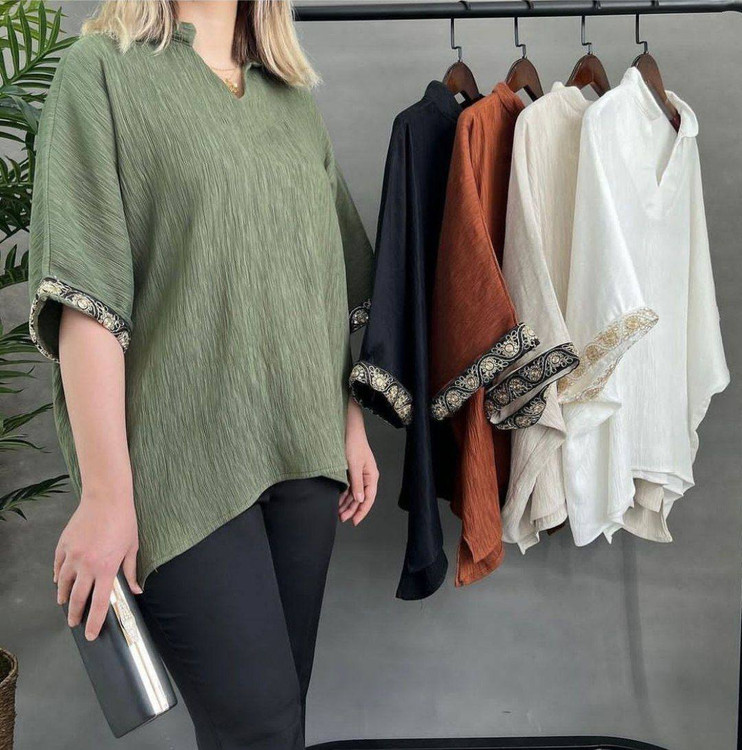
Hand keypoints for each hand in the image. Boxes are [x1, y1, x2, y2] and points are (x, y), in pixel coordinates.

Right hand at [54, 490, 140, 640]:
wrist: (106, 497)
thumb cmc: (124, 520)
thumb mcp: (132, 547)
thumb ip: (131, 571)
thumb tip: (137, 590)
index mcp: (106, 568)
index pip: (100, 603)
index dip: (94, 622)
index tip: (90, 634)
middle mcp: (87, 565)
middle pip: (77, 598)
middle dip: (75, 614)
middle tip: (74, 623)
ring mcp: (73, 555)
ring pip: (62, 584)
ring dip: (63, 596)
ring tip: (65, 603)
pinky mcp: (64, 545)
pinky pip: (57, 566)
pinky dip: (57, 576)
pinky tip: (58, 581)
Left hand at [339, 399, 378, 524]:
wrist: (348, 428)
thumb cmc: (353, 444)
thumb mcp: (354, 465)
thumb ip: (357, 483)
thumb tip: (360, 500)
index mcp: (371, 476)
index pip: (368, 498)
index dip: (362, 511)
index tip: (354, 521)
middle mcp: (366, 477)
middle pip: (361, 498)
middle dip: (352, 509)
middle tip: (342, 519)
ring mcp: (359, 474)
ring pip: (354, 494)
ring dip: (347, 504)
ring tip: (338, 513)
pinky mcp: (351, 471)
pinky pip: (349, 487)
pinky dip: (343, 495)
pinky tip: (337, 501)